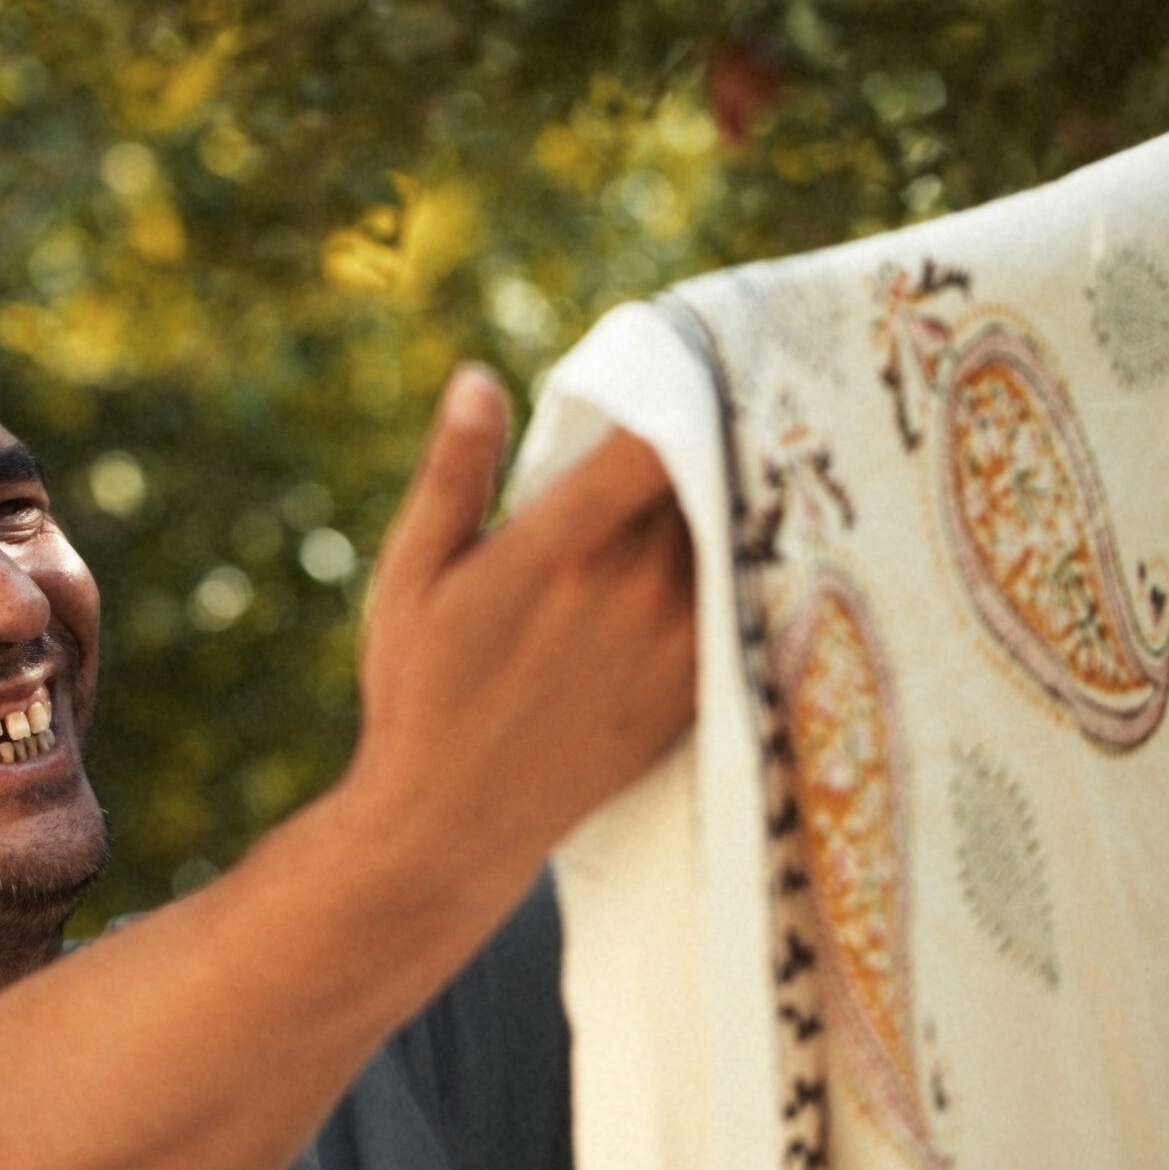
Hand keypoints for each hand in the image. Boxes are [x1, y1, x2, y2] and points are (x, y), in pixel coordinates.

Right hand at [346, 366, 697, 909]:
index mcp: (562, 548)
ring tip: (756, 440)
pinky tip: (751, 530)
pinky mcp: (697, 688)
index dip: (682, 383)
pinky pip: (746, 599)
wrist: (454, 823)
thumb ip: (453, 475)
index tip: (692, 346)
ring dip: (743, 489)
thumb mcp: (412, 576)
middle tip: (739, 376)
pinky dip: (751, 559)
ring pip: (738, 533)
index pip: (655, 437)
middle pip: (708, 474)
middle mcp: (635, 591)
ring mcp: (677, 644)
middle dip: (718, 425)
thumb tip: (478, 378)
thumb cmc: (418, 692)